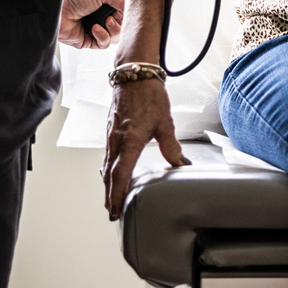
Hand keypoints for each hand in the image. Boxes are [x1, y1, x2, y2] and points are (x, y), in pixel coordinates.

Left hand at [58, 0, 122, 48]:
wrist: (59, 8)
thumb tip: (131, 9)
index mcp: (106, 5)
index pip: (124, 15)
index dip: (127, 16)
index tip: (127, 15)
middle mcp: (102, 18)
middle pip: (122, 28)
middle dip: (120, 24)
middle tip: (111, 18)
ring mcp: (96, 30)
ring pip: (115, 38)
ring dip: (112, 31)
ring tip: (103, 22)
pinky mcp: (89, 41)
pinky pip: (103, 45)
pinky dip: (102, 37)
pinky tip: (95, 29)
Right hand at [102, 78, 186, 219]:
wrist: (133, 74)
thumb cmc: (148, 95)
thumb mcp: (165, 122)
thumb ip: (171, 147)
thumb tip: (181, 164)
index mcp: (129, 141)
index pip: (120, 174)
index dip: (117, 194)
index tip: (116, 209)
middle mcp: (116, 141)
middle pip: (109, 175)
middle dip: (110, 195)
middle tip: (112, 213)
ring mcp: (111, 136)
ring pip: (106, 166)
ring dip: (108, 184)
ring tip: (111, 199)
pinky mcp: (111, 130)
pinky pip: (107, 155)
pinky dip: (108, 169)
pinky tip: (112, 173)